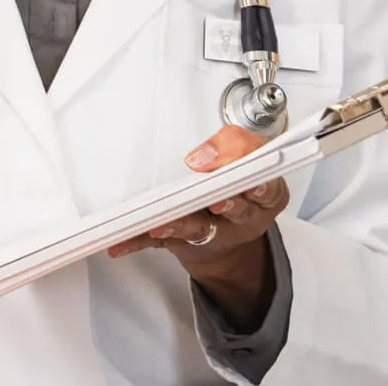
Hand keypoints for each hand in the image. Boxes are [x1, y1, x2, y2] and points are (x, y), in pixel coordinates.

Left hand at [105, 125, 289, 325]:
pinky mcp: (183, 242)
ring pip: (197, 229)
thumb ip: (231, 145)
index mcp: (265, 195)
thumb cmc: (235, 180)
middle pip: (237, 211)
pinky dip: (137, 241)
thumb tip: (203, 156)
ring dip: (178, 225)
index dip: (260, 185)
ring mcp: (214, 233)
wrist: (224, 227)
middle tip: (217, 201)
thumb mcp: (242, 154)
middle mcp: (244, 217)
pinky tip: (119, 243)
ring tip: (159, 224)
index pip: (269, 188)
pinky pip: (158, 242)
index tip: (250, 182)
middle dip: (228, 205)